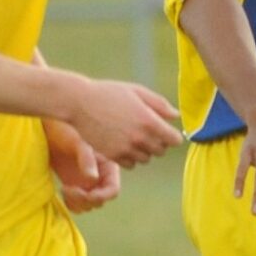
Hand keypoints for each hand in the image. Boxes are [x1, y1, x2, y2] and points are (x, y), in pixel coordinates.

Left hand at [45, 120, 119, 213]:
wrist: (51, 130)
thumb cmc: (67, 131)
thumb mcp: (79, 142)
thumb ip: (87, 158)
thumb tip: (92, 178)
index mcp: (108, 167)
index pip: (112, 190)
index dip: (101, 196)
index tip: (85, 194)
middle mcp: (100, 177)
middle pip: (99, 201)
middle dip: (85, 199)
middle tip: (68, 189)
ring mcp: (87, 183)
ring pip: (88, 205)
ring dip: (77, 203)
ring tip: (65, 189)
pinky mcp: (76, 186)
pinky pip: (77, 204)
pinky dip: (71, 203)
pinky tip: (64, 189)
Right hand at [66, 79, 181, 167]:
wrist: (80, 103)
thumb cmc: (109, 93)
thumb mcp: (137, 92)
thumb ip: (159, 104)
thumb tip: (176, 116)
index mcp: (149, 121)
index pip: (174, 140)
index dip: (173, 135)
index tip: (167, 131)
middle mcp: (140, 138)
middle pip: (161, 151)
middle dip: (159, 142)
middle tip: (147, 131)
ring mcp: (126, 149)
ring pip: (146, 159)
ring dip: (145, 150)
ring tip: (134, 136)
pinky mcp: (113, 156)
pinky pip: (131, 164)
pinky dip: (131, 157)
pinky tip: (124, 144)